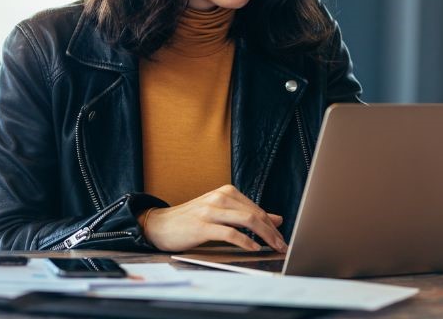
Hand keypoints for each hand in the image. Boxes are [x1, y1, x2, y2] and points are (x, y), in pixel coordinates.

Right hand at [141, 185, 287, 252]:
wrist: (159, 224)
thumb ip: (247, 215)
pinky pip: (230, 233)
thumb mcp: (222, 213)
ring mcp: (211, 210)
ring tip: (273, 247)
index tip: (282, 238)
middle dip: (273, 232)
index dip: (272, 225)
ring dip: (265, 236)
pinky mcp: (202, 226)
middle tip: (283, 245)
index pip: (257, 209)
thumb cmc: (192, 220)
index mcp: (227, 192)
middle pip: (256, 214)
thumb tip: (277, 219)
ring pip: (247, 221)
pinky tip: (253, 248)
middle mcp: (220, 197)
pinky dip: (245, 241)